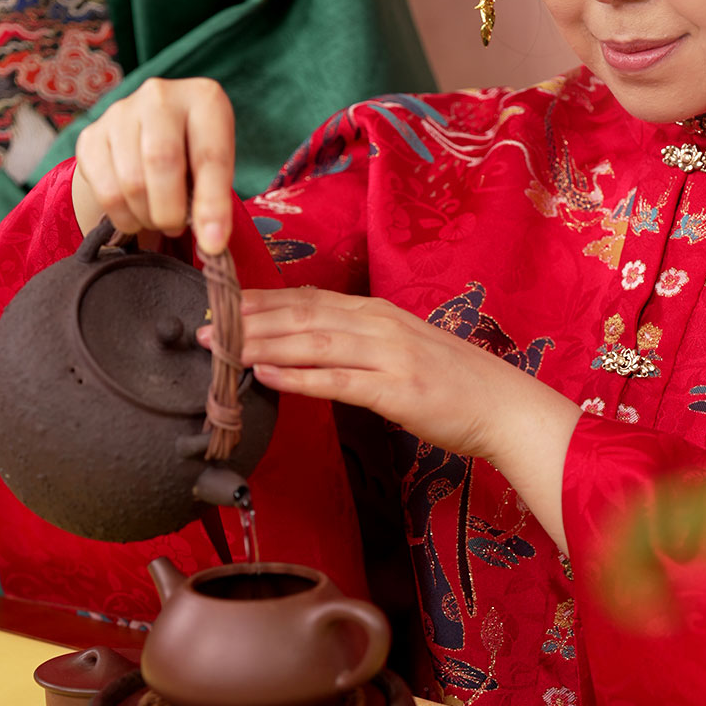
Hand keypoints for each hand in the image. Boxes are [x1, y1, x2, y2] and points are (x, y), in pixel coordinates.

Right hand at [71, 77, 234, 253]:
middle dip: (170, 212)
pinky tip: (134, 214)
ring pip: (130, 181)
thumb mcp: (215, 167)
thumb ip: (215, 201)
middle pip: (162, 163)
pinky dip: (121, 215)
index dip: (212, 205)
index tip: (212, 245)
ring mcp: (120, 112)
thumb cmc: (193, 153)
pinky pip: (104, 189)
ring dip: (145, 216)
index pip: (210, 156)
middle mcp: (160, 96)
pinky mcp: (91, 135)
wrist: (150, 134)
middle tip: (176, 228)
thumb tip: (211, 246)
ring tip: (158, 218)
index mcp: (204, 98)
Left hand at [214, 288, 580, 550]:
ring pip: (312, 341)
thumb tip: (311, 350)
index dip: (261, 301)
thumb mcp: (403, 351)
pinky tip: (266, 376)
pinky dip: (298, 375)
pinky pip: (337, 380)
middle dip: (248, 319)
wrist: (503, 407)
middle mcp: (379, 324)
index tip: (220, 305)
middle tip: (201, 326)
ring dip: (261, 343)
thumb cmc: (454, 385)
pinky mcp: (395, 388)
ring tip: (220, 348)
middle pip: (302, 314)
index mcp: (378, 313)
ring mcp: (388, 354)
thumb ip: (359, 346)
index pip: (308, 298)